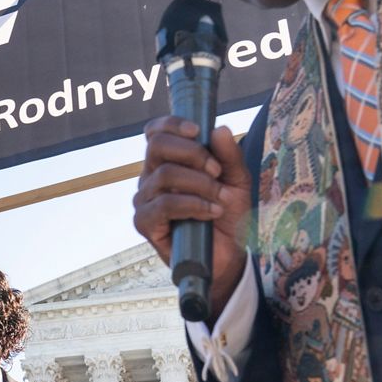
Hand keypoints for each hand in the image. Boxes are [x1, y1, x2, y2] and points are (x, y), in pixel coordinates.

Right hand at [133, 116, 251, 321]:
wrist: (227, 257)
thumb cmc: (227, 216)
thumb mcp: (237, 181)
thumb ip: (229, 156)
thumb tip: (218, 128)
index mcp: (167, 161)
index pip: (155, 132)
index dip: (172, 125)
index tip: (198, 130)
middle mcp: (150, 177)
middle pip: (156, 146)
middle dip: (192, 153)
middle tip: (217, 171)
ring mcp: (144, 200)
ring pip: (164, 175)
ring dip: (200, 184)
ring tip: (221, 198)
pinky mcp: (145, 223)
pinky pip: (165, 205)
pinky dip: (193, 204)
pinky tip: (211, 212)